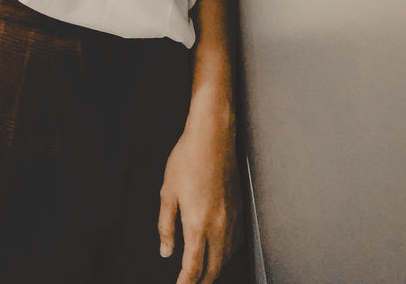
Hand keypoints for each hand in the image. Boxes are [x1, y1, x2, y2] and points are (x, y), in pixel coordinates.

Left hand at [158, 113, 241, 283]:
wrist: (213, 136)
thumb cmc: (188, 158)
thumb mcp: (167, 192)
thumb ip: (166, 226)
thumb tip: (166, 251)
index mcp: (198, 224)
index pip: (193, 267)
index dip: (185, 283)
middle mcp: (218, 226)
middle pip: (214, 269)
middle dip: (202, 281)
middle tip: (190, 283)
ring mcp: (232, 218)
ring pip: (227, 257)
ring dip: (216, 269)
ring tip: (204, 272)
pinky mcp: (239, 209)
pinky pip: (236, 242)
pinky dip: (227, 253)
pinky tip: (221, 251)